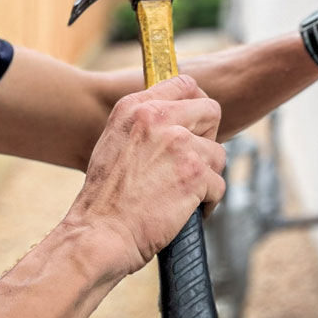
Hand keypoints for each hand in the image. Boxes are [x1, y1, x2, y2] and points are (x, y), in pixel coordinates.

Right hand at [62, 75, 226, 276]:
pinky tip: (185, 211)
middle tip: (192, 162)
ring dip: (206, 176)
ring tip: (183, 193)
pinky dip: (207, 202)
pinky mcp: (195, 174)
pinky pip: (219, 185)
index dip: (196, 104)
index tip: (196, 122)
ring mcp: (179, 145)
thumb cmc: (104, 197)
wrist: (98, 234)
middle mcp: (158, 119)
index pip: (184, 84)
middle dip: (207, 138)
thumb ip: (144, 123)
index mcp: (135, 107)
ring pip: (217, 153)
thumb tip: (178, 119)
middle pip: (210, 111)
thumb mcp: (115, 141)